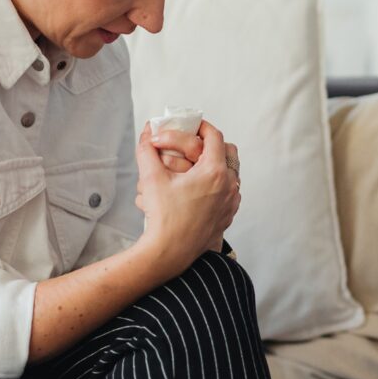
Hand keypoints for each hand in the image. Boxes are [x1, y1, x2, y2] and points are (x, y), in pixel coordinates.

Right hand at [134, 120, 240, 274]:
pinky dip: (218, 184)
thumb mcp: (151, 179)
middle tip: (193, 144)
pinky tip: (199, 188)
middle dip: (211, 145)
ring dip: (215, 165)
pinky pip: (229, 191)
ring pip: (230, 172)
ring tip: (195, 166)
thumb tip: (146, 132)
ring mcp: (231, 202)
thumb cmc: (163, 217)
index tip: (190, 125)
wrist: (169, 253)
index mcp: (214, 172)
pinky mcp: (228, 215)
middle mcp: (229, 186)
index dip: (201, 126)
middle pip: (228, 152)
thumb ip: (147, 150)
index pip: (214, 136)